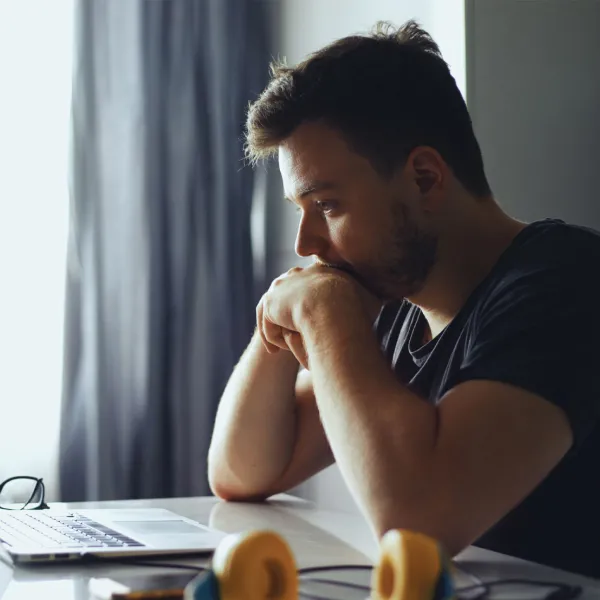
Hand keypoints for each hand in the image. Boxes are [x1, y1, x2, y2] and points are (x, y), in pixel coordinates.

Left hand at [256, 264, 381, 368]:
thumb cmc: (357, 307)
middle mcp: (299, 274)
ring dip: (275, 328)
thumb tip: (382, 300)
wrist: (333, 307)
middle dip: (286, 312)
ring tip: (277, 348)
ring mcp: (282, 286)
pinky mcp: (270, 302)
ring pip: (273, 308)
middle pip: (288, 292)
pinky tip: (277, 351)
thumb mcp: (370, 299)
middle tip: (289, 332)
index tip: (309, 319)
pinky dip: (271, 337)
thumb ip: (370, 298)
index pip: (309, 285)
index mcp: (321, 271)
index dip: (308, 303)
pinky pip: (267, 322)